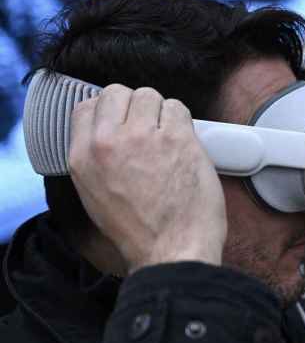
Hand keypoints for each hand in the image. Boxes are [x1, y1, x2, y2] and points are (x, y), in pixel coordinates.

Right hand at [68, 85, 225, 273]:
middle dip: (135, 106)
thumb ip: (97, 158)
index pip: (87, 106)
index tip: (124, 120)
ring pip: (150, 96)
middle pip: (118, 93)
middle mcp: (108, 141)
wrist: (171, 250)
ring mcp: (144, 137)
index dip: (110, 109)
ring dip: (161, 112)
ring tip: (169, 138)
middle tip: (150, 127)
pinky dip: (183, 121)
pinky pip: (178, 108)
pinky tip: (184, 142)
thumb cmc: (140, 231)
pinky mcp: (177, 139)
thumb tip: (108, 133)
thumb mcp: (95, 195)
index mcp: (82, 156)